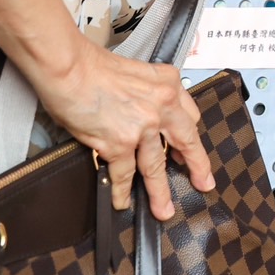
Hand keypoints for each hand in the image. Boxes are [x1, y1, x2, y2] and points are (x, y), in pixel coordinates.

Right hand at [33, 36, 214, 218]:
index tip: (191, 148)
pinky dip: (123, 190)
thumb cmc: (93, 66)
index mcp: (168, 83)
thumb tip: (146, 114)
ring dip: (160, 190)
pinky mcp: (119, 142)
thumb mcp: (138, 72)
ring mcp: (143, 126)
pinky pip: (125, 174)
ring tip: (164, 208)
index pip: (189, 115)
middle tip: (204, 182)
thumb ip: (149, 93)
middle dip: (196, 166)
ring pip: (157, 165)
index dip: (190, 135)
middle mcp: (162, 105)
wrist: (70, 68)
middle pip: (186, 141)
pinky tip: (123, 201)